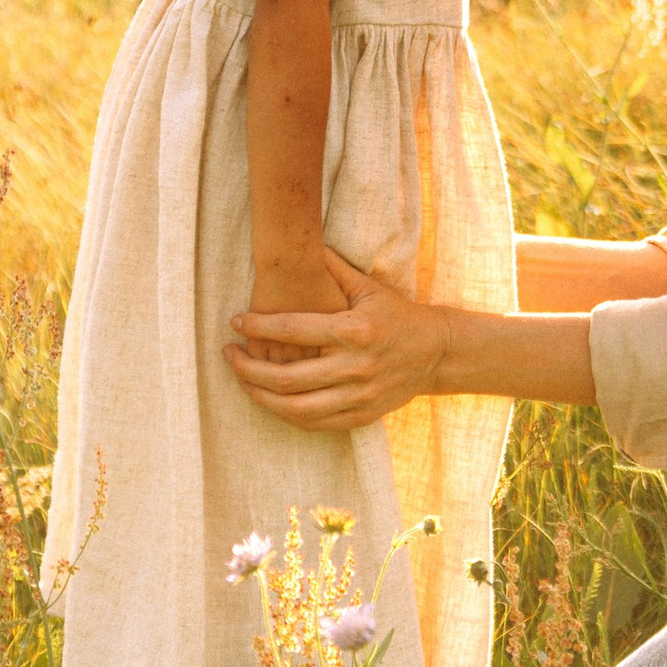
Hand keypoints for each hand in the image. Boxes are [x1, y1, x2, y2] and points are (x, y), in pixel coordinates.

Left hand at [226, 254, 448, 430]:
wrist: (436, 352)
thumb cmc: (397, 314)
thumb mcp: (368, 287)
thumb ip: (332, 269)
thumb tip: (303, 242)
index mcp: (354, 330)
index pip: (293, 330)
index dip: (259, 325)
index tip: (236, 322)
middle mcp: (355, 367)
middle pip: (286, 377)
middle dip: (248, 368)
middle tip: (229, 355)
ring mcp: (358, 396)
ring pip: (295, 408)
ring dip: (260, 396)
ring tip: (242, 379)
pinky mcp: (361, 416)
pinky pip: (314, 423)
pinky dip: (286, 414)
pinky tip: (270, 399)